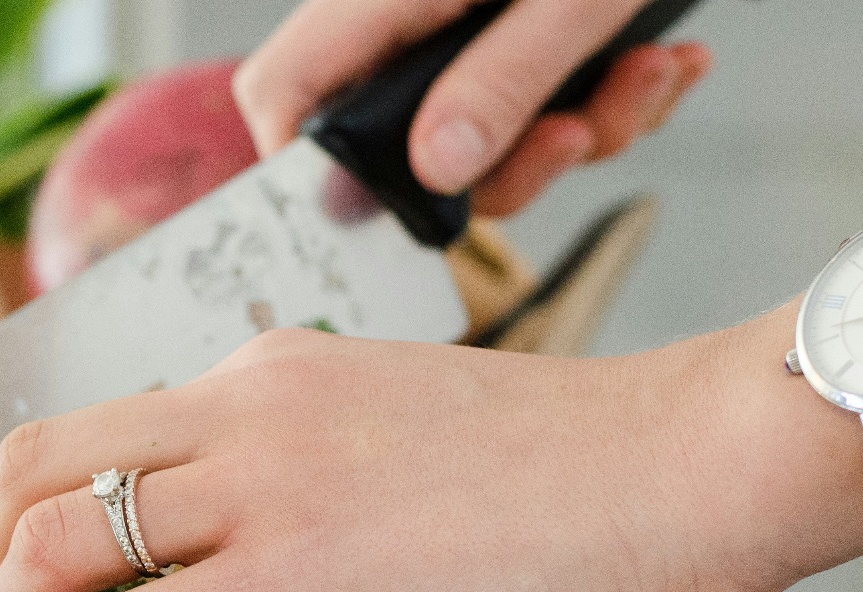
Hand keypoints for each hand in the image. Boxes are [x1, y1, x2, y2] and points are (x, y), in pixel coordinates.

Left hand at [0, 305, 862, 591]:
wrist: (682, 462)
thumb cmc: (559, 468)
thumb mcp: (386, 430)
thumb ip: (291, 469)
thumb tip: (221, 562)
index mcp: (257, 374)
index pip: (80, 430)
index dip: (12, 516)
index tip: (13, 591)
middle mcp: (237, 408)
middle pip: (28, 468)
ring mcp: (263, 484)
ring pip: (55, 540)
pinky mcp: (302, 571)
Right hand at [232, 0, 712, 216]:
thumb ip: (504, 79)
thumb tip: (440, 173)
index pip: (287, 92)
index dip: (307, 169)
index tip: (380, 214)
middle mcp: (408, 18)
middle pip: (405, 142)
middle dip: (513, 163)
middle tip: (578, 133)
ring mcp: (463, 30)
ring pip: (488, 136)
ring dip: (586, 126)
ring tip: (650, 72)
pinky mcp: (518, 35)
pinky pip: (541, 104)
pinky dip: (609, 97)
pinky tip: (663, 58)